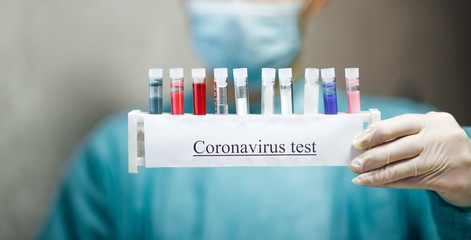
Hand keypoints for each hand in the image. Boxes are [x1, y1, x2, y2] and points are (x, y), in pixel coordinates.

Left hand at [350, 112, 470, 207]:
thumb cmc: (444, 149)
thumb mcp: (430, 134)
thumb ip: (405, 133)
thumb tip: (367, 138)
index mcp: (434, 121)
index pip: (398, 124)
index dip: (375, 134)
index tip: (357, 142)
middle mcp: (440, 137)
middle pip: (397, 147)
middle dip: (371, 156)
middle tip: (354, 164)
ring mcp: (445, 158)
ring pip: (401, 167)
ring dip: (375, 173)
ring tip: (358, 176)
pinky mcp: (447, 180)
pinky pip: (408, 182)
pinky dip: (386, 183)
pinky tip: (371, 183)